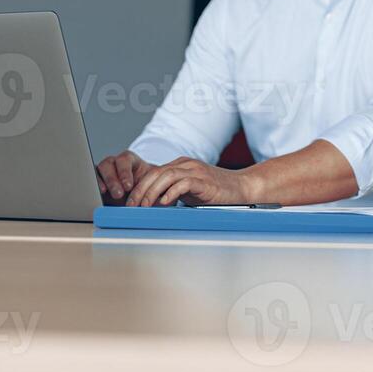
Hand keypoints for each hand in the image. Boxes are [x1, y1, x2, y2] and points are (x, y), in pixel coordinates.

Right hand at [95, 149, 152, 203]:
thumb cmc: (146, 187)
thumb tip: (157, 199)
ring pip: (100, 169)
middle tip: (118, 193)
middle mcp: (116, 163)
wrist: (138, 193)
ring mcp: (105, 170)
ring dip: (104, 182)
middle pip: (110, 163)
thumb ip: (153, 189)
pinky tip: (99, 193)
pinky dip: (95, 184)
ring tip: (107, 193)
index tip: (128, 186)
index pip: (125, 159)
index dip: (125, 172)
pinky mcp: (98, 179)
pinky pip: (92, 178)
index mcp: (131, 160)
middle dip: (113, 179)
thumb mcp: (152, 185)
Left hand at [124, 157, 255, 207]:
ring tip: (144, 206)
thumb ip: (173, 191)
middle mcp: (187, 165)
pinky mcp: (205, 181)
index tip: (130, 203)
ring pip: (166, 176)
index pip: (153, 173)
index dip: (139, 187)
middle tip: (131, 206)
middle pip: (156, 173)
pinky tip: (164, 203)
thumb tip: (151, 204)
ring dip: (151, 192)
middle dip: (140, 190)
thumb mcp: (190, 190)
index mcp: (181, 165)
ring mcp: (197, 171)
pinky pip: (184, 183)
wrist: (242, 187)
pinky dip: (171, 193)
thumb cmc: (216, 192)